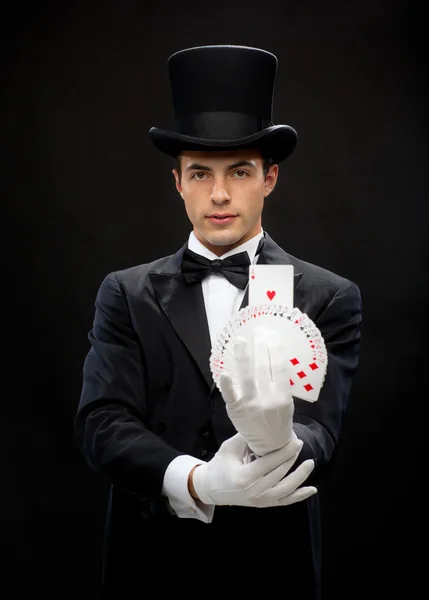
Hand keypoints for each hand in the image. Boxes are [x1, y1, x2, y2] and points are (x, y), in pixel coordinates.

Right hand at [191, 432, 316, 506]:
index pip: (270, 463)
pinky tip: (312, 489)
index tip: (296, 441)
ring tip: (310, 463)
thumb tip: (264, 425)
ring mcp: (261, 500)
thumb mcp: (229, 448)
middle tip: (299, 443)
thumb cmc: (220, 465)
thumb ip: (246, 438)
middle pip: (279, 473)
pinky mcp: (264, 504)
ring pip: (286, 489)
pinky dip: (299, 496)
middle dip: (292, 457)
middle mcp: (254, 491)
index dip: (284, 451)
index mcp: (244, 477)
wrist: (212, 488)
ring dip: (300, 476)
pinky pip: (285, 501)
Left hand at [219, 327, 294, 455]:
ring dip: (243, 356)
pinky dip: (227, 384)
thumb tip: (272, 355)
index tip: (272, 337)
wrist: (269, 444)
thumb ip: (280, 383)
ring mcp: (250, 405)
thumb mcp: (287, 402)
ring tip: (240, 340)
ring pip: (246, 376)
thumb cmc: (278, 419)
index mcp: (283, 398)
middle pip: (262, 368)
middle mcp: (267, 401)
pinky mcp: (236, 409)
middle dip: (260, 347)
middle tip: (258, 332)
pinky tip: (224, 372)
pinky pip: (230, 394)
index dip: (275, 350)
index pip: (279, 368)